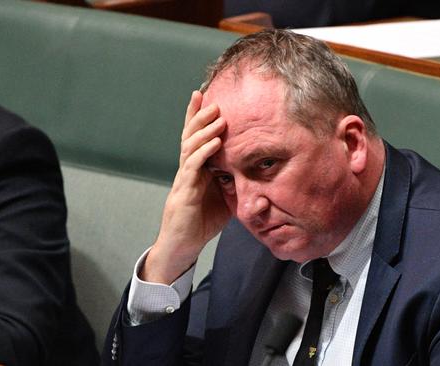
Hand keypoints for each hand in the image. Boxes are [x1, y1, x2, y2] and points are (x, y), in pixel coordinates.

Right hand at [141, 91, 229, 284]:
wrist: (183, 245)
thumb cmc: (201, 222)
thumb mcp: (225, 199)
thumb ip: (235, 184)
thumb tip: (256, 174)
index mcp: (195, 169)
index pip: (194, 138)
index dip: (196, 117)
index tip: (202, 97)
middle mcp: (187, 170)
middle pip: (189, 136)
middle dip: (199, 116)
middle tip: (211, 99)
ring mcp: (184, 179)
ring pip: (190, 147)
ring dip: (204, 130)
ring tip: (217, 116)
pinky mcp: (185, 191)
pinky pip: (193, 167)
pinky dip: (204, 153)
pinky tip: (215, 142)